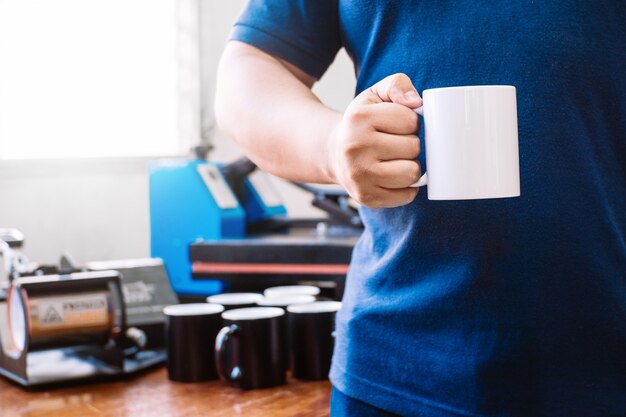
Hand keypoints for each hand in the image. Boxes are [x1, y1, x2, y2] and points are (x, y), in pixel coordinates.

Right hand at [327, 73, 422, 208]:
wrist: (333, 153)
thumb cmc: (361, 123)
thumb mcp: (375, 95)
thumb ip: (397, 85)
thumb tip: (416, 102)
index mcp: (358, 119)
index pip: (411, 120)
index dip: (410, 122)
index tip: (396, 125)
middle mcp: (354, 148)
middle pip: (413, 147)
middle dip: (410, 144)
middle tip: (394, 143)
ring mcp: (359, 176)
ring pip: (412, 173)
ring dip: (410, 166)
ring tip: (394, 160)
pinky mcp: (366, 197)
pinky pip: (407, 195)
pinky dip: (407, 187)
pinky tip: (392, 176)